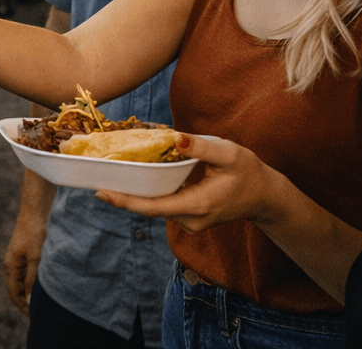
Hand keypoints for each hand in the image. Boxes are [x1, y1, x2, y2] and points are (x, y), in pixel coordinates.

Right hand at [3, 207, 47, 314]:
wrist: (34, 211)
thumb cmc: (34, 233)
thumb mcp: (35, 258)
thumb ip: (32, 280)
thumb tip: (30, 301)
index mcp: (10, 266)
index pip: (13, 293)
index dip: (22, 306)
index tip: (34, 316)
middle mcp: (11, 264)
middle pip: (16, 289)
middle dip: (26, 302)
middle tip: (41, 312)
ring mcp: (17, 259)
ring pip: (22, 281)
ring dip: (30, 292)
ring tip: (44, 301)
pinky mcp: (24, 254)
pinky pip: (26, 273)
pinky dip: (33, 281)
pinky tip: (44, 284)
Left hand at [94, 134, 284, 232]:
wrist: (265, 196)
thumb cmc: (248, 172)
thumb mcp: (228, 153)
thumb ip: (201, 147)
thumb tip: (174, 138)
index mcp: (198, 204)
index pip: (154, 207)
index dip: (126, 201)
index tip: (103, 193)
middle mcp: (191, 220)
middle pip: (149, 209)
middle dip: (123, 195)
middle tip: (96, 179)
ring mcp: (190, 223)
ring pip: (154, 208)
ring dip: (134, 194)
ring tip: (110, 176)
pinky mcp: (189, 219)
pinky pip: (163, 206)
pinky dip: (148, 194)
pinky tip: (135, 180)